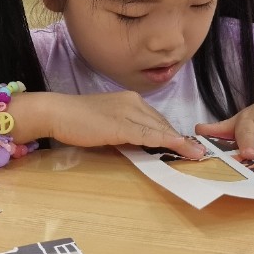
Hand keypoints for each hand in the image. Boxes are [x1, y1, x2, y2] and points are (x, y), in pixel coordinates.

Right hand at [46, 91, 204, 158]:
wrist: (57, 112)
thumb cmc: (76, 120)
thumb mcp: (106, 122)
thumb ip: (123, 129)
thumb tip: (138, 143)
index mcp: (129, 100)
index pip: (156, 118)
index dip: (172, 133)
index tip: (186, 145)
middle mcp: (133, 102)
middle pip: (161, 123)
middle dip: (179, 139)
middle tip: (196, 152)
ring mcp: (128, 112)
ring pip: (159, 128)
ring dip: (180, 142)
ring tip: (196, 153)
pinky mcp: (121, 125)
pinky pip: (149, 135)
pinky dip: (167, 142)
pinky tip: (180, 149)